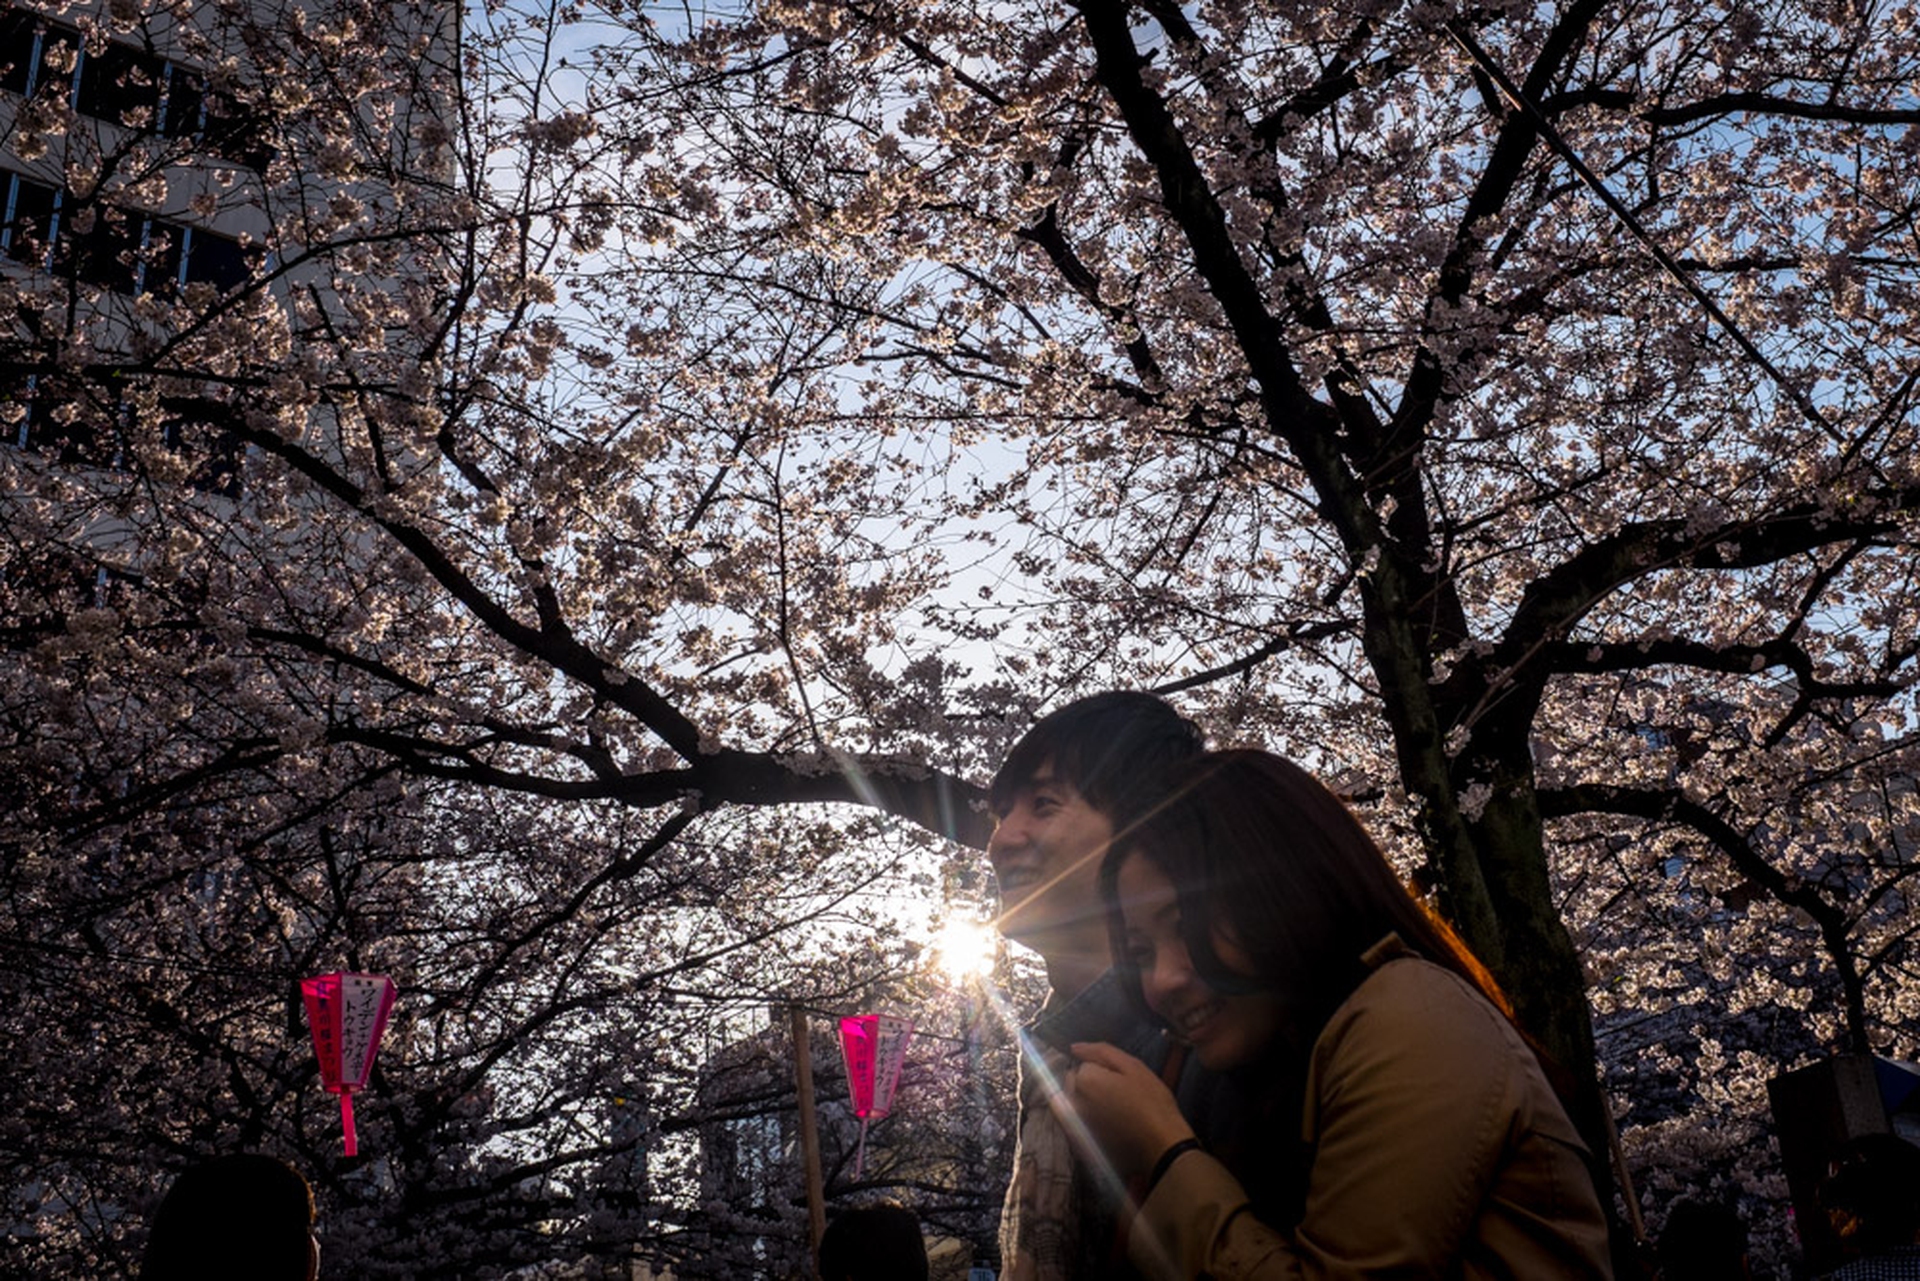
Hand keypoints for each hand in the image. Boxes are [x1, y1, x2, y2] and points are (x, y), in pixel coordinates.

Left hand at [1051, 1041, 1195, 1179]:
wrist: (1161, 1146)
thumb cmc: (1151, 1102)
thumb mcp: (1133, 1067)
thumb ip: (1101, 1052)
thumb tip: (1074, 1048)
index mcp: (1085, 1080)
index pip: (1084, 1065)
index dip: (1102, 1069)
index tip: (1121, 1080)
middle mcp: (1073, 1102)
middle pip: (1073, 1083)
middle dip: (1090, 1083)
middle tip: (1118, 1094)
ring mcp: (1075, 1124)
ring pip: (1074, 1102)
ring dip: (1088, 1101)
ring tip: (1115, 1110)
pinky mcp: (1081, 1142)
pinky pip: (1075, 1122)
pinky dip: (1086, 1119)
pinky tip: (1108, 1124)